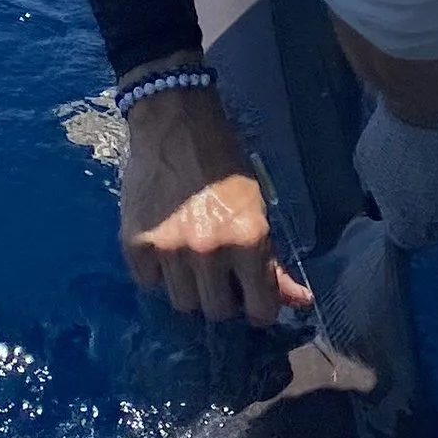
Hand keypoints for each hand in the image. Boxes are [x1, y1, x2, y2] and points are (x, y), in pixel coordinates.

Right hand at [119, 82, 312, 325]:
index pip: (259, 310)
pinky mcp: (136, 245)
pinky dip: (158, 272)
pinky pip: (149, 283)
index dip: (258, 308)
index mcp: (248, 241)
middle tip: (219, 274)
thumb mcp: (259, 210)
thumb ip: (273, 261)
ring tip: (190, 258)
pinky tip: (165, 244)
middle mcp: (209, 251)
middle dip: (223, 298)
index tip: (253, 298)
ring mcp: (169, 250)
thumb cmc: (224, 167)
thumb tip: (301, 302)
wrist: (175, 126)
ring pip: (183, 304)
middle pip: (217, 312)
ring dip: (190, 288)